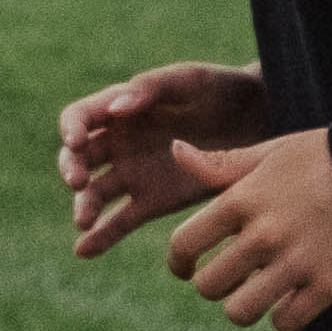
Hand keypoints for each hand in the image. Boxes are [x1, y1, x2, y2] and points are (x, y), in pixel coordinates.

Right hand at [59, 61, 269, 255]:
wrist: (260, 120)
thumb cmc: (223, 90)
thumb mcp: (190, 80)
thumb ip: (152, 88)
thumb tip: (114, 110)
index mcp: (120, 108)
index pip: (79, 117)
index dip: (71, 128)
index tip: (76, 140)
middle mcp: (119, 143)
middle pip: (79, 158)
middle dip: (72, 169)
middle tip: (78, 181)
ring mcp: (133, 175)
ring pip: (94, 193)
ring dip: (83, 206)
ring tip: (83, 221)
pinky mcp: (151, 203)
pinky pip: (119, 222)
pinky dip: (100, 237)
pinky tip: (84, 250)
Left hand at [162, 125, 331, 330]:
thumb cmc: (325, 157)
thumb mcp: (271, 152)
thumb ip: (221, 163)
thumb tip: (175, 150)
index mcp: (241, 200)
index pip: (184, 244)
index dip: (178, 262)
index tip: (185, 267)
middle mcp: (263, 235)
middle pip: (209, 285)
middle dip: (215, 284)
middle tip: (232, 276)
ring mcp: (296, 263)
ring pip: (241, 312)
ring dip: (244, 307)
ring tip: (257, 294)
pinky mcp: (329, 284)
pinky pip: (286, 322)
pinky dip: (285, 316)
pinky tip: (293, 299)